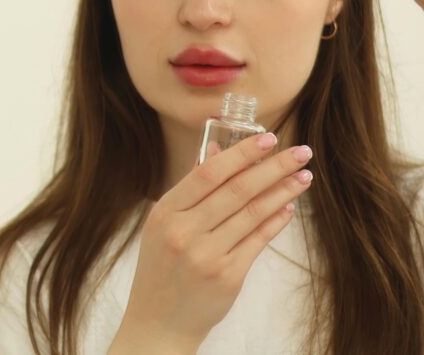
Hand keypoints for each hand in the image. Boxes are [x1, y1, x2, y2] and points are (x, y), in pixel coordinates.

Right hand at [111, 133, 312, 350]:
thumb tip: (216, 151)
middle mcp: (184, 232)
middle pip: (236, 191)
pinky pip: (258, 241)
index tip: (269, 139)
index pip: (207, 174)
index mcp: (165, 213)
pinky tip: (289, 206)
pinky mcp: (228, 276)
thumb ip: (191, 190)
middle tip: (301, 152)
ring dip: (283, 191)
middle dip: (274, 168)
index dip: (241, 155)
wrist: (158, 322)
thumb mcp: (163, 225)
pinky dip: (276, 221)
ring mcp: (207, 256)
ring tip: (303, 176)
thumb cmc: (162, 268)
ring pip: (252, 214)